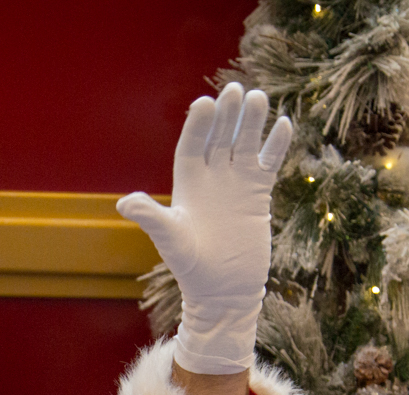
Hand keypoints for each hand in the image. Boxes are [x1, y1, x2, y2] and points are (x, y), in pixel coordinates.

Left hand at [117, 82, 291, 373]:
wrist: (224, 291)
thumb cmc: (192, 268)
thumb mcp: (171, 240)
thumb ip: (151, 218)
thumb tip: (124, 203)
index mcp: (187, 184)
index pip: (192, 146)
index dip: (198, 126)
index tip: (204, 103)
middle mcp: (211, 178)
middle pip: (219, 138)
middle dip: (226, 115)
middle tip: (234, 89)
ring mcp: (236, 184)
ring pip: (245, 144)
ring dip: (252, 122)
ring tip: (258, 97)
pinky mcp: (259, 195)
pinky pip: (268, 163)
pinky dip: (276, 145)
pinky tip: (284, 124)